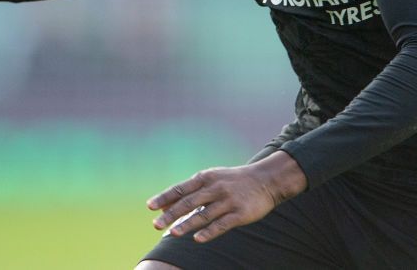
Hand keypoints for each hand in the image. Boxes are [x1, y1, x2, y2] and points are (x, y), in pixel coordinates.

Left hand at [147, 151, 306, 242]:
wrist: (267, 179)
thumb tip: (165, 205)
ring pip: (204, 214)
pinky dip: (209, 232)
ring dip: (187, 224)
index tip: (150, 207)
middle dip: (171, 214)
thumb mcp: (212, 179)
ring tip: (172, 233)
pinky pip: (222, 224)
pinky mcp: (240, 213)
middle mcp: (216, 187)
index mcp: (206, 177)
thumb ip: (191, 191)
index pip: (181, 188)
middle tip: (156, 225)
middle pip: (189, 202)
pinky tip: (197, 239)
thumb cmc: (234, 181)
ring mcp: (228, 200)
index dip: (165, 198)